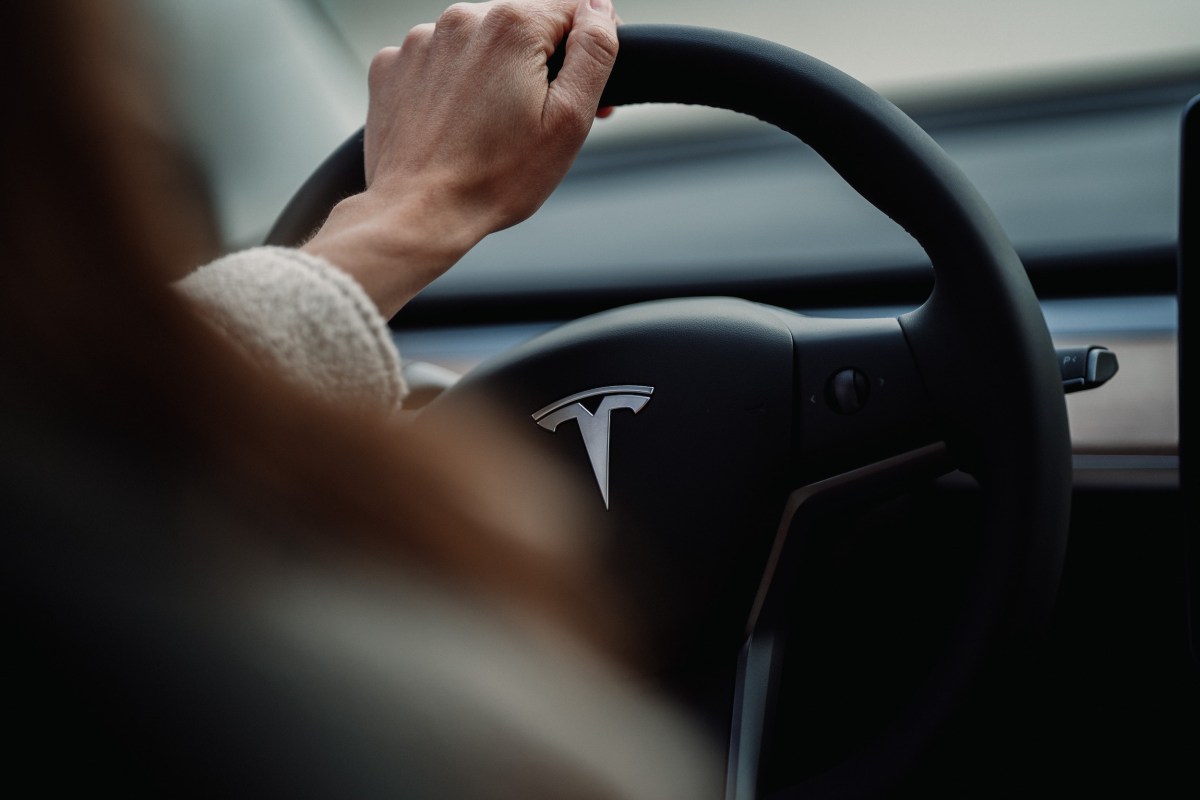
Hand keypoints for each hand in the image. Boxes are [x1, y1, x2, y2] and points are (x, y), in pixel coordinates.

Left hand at [303, 0, 618, 317]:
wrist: (418, 214)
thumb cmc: (494, 179)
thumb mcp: (569, 120)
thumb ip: (594, 52)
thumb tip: (600, 11)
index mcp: (511, 25)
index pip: (573, 8)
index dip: (587, 47)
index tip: (579, 91)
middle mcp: (462, 19)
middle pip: (522, 25)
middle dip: (539, 64)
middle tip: (538, 121)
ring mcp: (420, 41)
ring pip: (478, 43)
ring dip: (493, 74)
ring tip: (490, 130)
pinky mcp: (392, 66)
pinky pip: (437, 62)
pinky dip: (451, 86)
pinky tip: (456, 126)